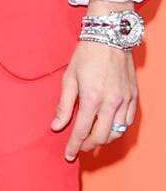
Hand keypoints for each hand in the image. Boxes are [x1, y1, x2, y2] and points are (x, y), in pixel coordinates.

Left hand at [51, 3, 137, 159]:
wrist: (110, 36)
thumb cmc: (87, 54)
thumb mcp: (69, 77)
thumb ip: (64, 105)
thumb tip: (56, 126)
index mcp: (92, 98)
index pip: (82, 131)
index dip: (74, 145)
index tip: (68, 154)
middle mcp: (111, 103)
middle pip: (101, 136)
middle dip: (88, 145)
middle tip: (79, 147)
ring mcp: (125, 100)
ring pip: (116, 132)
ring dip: (104, 139)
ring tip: (92, 139)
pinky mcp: (133, 96)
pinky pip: (128, 121)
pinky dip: (118, 129)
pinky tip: (109, 128)